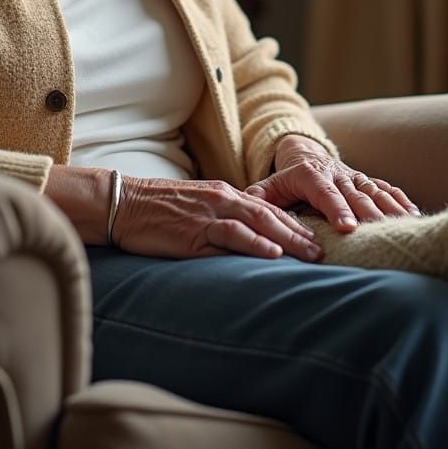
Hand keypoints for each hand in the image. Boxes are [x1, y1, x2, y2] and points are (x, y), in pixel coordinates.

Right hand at [111, 176, 323, 261]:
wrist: (123, 204)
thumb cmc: (155, 211)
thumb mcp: (194, 210)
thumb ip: (218, 221)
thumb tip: (242, 242)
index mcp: (222, 194)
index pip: (266, 208)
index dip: (292, 223)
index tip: (314, 238)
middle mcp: (221, 200)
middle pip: (270, 214)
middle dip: (299, 233)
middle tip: (324, 250)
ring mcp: (209, 214)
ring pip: (257, 223)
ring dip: (287, 239)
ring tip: (311, 254)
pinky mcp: (194, 231)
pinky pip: (230, 235)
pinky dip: (254, 243)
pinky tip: (272, 253)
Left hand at [245, 135, 420, 232]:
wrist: (304, 156)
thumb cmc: (283, 182)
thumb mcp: (266, 188)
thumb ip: (257, 200)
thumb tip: (245, 215)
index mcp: (309, 175)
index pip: (324, 193)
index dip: (336, 209)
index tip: (347, 228)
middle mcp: (335, 173)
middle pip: (354, 194)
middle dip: (368, 214)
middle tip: (381, 234)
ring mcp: (354, 176)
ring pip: (374, 191)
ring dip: (390, 209)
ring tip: (405, 228)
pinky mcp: (367, 181)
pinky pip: (387, 188)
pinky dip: (401, 200)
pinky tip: (414, 216)